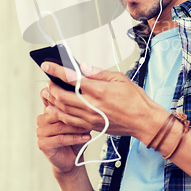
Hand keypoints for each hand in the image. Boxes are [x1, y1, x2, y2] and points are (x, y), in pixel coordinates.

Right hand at [36, 84, 91, 174]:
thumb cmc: (75, 136)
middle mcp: (42, 119)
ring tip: (90, 127)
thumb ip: (76, 108)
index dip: (57, 93)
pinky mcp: (43, 144)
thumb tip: (86, 95)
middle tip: (90, 114)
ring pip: (60, 126)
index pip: (48, 97)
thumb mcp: (77, 119)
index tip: (71, 92)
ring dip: (76, 127)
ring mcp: (40, 132)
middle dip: (74, 114)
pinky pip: (61, 139)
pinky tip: (86, 137)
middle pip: (57, 113)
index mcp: (48, 110)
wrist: (72, 159)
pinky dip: (75, 138)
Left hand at [42, 61, 164, 143]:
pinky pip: (70, 121)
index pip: (71, 78)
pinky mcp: (91, 126)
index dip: (56, 70)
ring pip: (63, 110)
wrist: (143, 121)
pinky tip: (55, 109)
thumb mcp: (120, 78)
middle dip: (51, 87)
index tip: (47, 65)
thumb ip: (99, 73)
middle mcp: (91, 105)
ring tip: (48, 93)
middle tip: (48, 81)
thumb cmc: (135, 99)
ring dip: (52, 101)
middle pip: (62, 96)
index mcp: (98, 90)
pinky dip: (59, 114)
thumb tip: (83, 67)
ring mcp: (90, 117)